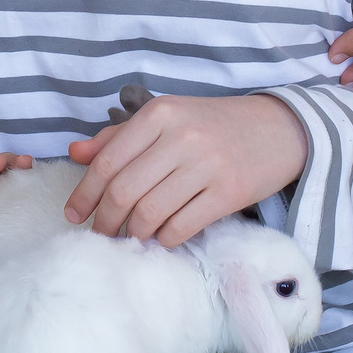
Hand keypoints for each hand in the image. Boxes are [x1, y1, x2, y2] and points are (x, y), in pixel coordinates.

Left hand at [62, 94, 307, 247]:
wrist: (278, 129)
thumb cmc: (211, 125)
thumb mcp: (165, 119)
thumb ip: (118, 137)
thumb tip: (75, 155)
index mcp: (159, 114)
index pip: (108, 162)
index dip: (84, 194)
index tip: (74, 215)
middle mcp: (181, 136)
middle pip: (125, 191)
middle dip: (105, 220)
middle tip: (100, 233)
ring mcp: (207, 165)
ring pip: (151, 212)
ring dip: (133, 233)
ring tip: (130, 236)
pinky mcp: (229, 192)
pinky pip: (182, 226)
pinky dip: (164, 238)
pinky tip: (161, 237)